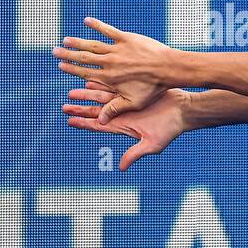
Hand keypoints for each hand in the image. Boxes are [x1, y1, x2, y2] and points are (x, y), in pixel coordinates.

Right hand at [52, 17, 179, 122]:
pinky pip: (108, 30)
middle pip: (84, 58)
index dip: (71, 69)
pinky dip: (97, 25)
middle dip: (68, 54)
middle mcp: (109, 63)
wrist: (169, 69)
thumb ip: (115, 109)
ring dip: (78, 41)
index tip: (60, 65)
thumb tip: (100, 121)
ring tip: (65, 39)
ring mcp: (117, 49)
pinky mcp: (126, 38)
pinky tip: (87, 21)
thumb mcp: (134, 103)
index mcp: (109, 78)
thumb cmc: (154, 88)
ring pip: (93, 44)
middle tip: (54, 51)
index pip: (85, 73)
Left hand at [63, 80, 189, 169]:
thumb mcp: (152, 144)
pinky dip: (102, 85)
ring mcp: (126, 104)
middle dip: (80, 109)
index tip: (70, 121)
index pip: (99, 126)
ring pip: (102, 99)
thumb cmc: (170, 130)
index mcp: (123, 128)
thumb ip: (135, 154)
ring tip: (72, 91)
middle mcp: (122, 116)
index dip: (84, 124)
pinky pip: (113, 88)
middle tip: (65, 106)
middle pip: (96, 112)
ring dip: (87, 95)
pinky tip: (91, 80)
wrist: (183, 111)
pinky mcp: (133, 93)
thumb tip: (121, 167)